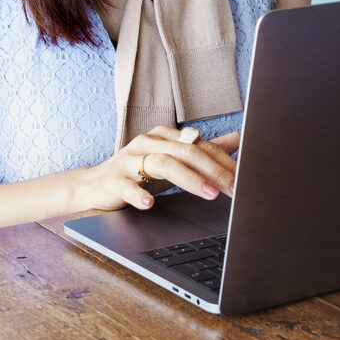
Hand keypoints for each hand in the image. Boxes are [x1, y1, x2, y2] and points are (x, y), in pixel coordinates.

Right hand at [69, 127, 240, 213]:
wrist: (95, 184)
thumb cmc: (139, 171)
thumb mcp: (174, 159)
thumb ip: (204, 150)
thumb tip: (238, 138)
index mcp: (165, 136)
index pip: (200, 145)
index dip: (224, 161)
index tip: (243, 178)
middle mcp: (148, 143)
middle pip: (186, 152)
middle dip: (213, 170)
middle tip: (233, 188)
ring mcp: (129, 161)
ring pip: (162, 163)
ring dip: (188, 179)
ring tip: (209, 194)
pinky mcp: (113, 180)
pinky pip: (127, 186)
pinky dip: (139, 194)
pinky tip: (149, 203)